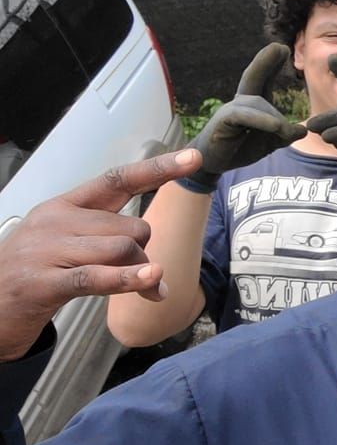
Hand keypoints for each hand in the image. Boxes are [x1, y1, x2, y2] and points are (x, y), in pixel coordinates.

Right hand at [0, 149, 202, 360]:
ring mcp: (47, 250)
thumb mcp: (71, 249)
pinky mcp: (43, 282)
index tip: (193, 157)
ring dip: (140, 272)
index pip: (117, 180)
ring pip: (122, 249)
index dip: (158, 169)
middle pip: (131, 227)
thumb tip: (158, 274)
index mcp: (64, 206)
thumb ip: (115, 249)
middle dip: (144, 253)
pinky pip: (98, 276)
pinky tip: (151, 282)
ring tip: (136, 287)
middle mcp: (56, 221)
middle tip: (135, 274)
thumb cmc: (34, 273)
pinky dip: (128, 279)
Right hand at [187, 43, 306, 190]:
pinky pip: (243, 117)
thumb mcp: (270, 142)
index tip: (282, 48)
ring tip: (286, 132)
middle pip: (254, 78)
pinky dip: (260, 121)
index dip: (271, 64)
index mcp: (253, 103)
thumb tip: (304, 129)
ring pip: (257, 105)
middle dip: (265, 62)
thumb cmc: (241, 148)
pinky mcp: (224, 123)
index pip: (264, 79)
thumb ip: (286, 134)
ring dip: (274, 118)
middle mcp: (241, 102)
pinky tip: (276, 126)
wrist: (213, 163)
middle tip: (279, 47)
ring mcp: (231, 111)